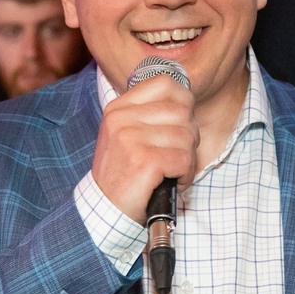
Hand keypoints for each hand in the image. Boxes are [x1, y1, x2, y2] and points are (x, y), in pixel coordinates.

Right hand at [89, 68, 196, 223]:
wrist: (105, 209)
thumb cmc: (124, 173)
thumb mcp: (127, 134)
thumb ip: (151, 113)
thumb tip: (186, 97)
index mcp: (119, 107)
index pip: (165, 83)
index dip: (183, 102)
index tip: (178, 125)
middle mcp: (122, 118)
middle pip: (183, 111)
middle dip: (188, 137)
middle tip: (174, 156)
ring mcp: (131, 138)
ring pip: (187, 136)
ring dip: (187, 159)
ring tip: (169, 172)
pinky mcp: (144, 160)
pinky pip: (185, 159)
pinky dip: (185, 175)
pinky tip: (170, 182)